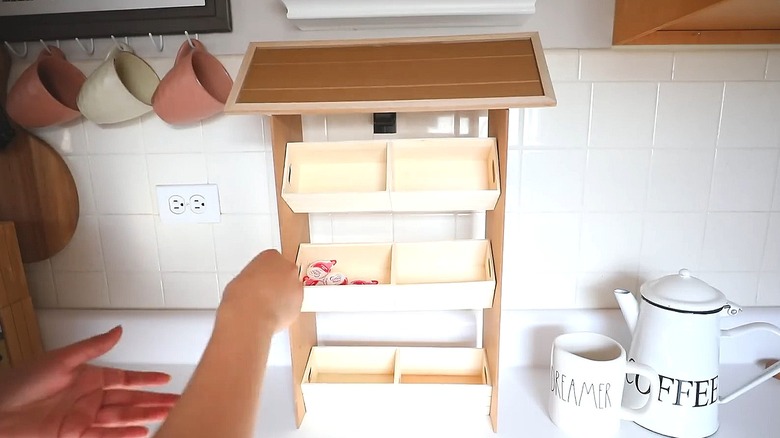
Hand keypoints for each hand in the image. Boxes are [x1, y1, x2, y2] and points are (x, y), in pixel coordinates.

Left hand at [0, 326, 178, 436]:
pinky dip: (124, 435)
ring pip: (122, 417)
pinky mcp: (74, 434)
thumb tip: (118, 331)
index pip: (126, 378)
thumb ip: (93, 347)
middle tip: (177, 401)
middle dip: (153, 401)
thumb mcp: (61, 359)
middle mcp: (89, 398)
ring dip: (145, 417)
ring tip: (167, 415)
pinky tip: (142, 433)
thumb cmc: (20, 382)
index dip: (146, 379)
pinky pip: (106, 435)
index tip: (165, 379)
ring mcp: (83, 417)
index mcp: (88, 377)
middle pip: (130, 400)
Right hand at [221, 249, 302, 331]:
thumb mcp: (241, 278)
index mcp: (271, 256)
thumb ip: (253, 277)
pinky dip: (286, 309)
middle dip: (277, 283)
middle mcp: (287, 268)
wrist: (250, 315)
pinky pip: (293, 305)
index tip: (260, 280)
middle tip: (264, 293)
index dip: (265, 273)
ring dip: (284, 296)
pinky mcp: (300, 303)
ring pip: (292, 290)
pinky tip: (273, 314)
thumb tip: (252, 286)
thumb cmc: (242, 296)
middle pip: (285, 273)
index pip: (271, 260)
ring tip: (268, 306)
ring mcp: (296, 285)